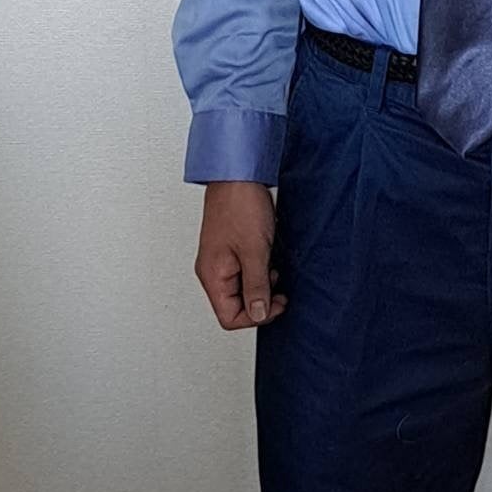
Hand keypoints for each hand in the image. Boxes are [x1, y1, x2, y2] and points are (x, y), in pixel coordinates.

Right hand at [194, 182, 288, 330]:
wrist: (238, 173)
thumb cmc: (240, 204)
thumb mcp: (254, 251)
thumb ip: (257, 287)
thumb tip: (259, 315)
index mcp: (212, 276)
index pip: (229, 317)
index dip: (256, 317)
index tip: (277, 303)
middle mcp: (212, 270)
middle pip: (235, 305)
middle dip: (260, 299)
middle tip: (279, 285)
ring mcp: (220, 258)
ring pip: (242, 287)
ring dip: (261, 283)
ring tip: (273, 265)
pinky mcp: (230, 247)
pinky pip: (244, 270)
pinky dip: (259, 268)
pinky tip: (269, 255)